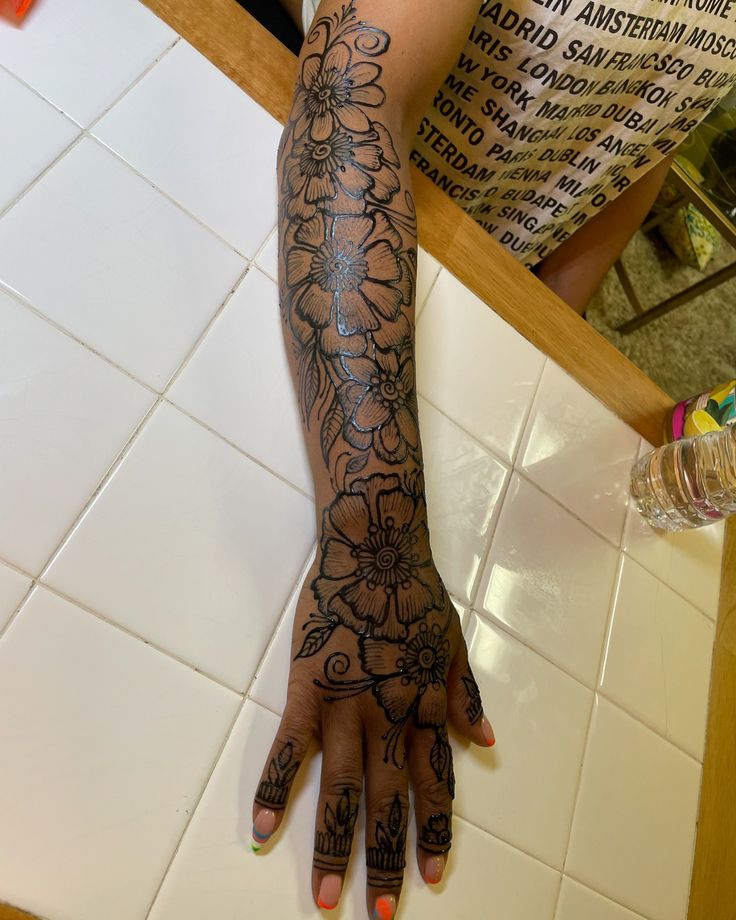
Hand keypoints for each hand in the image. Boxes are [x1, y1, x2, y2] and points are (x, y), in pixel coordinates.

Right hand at [251, 472, 494, 918]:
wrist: (373, 552)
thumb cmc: (414, 595)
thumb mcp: (455, 645)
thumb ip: (468, 698)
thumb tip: (488, 744)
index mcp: (427, 709)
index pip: (435, 785)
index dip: (434, 832)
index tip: (434, 878)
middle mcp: (390, 719)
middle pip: (388, 800)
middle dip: (386, 858)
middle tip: (382, 912)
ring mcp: (346, 707)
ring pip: (340, 788)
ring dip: (333, 844)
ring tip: (326, 895)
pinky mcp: (308, 691)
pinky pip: (289, 749)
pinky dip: (274, 789)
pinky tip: (263, 830)